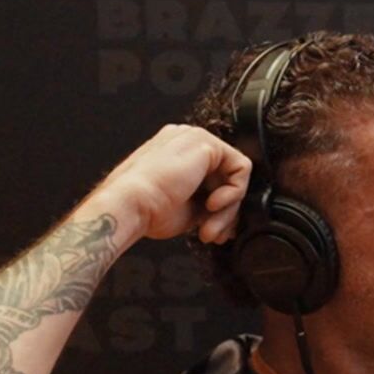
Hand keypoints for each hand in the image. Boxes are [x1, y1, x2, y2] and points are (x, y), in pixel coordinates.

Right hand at [82, 124, 251, 244]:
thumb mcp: (187, 209)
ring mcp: (194, 139)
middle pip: (224, 179)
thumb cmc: (147, 210)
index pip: (211, 179)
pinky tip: (213, 205)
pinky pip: (241, 168)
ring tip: (209, 228)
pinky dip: (234, 193)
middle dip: (224, 214)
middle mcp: (185, 143)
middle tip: (212, 233)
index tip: (211, 230)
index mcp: (175, 155)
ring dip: (227, 210)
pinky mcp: (206, 143)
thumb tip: (229, 217)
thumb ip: (208, 205)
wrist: (132, 205)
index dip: (219, 209)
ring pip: (232, 177)